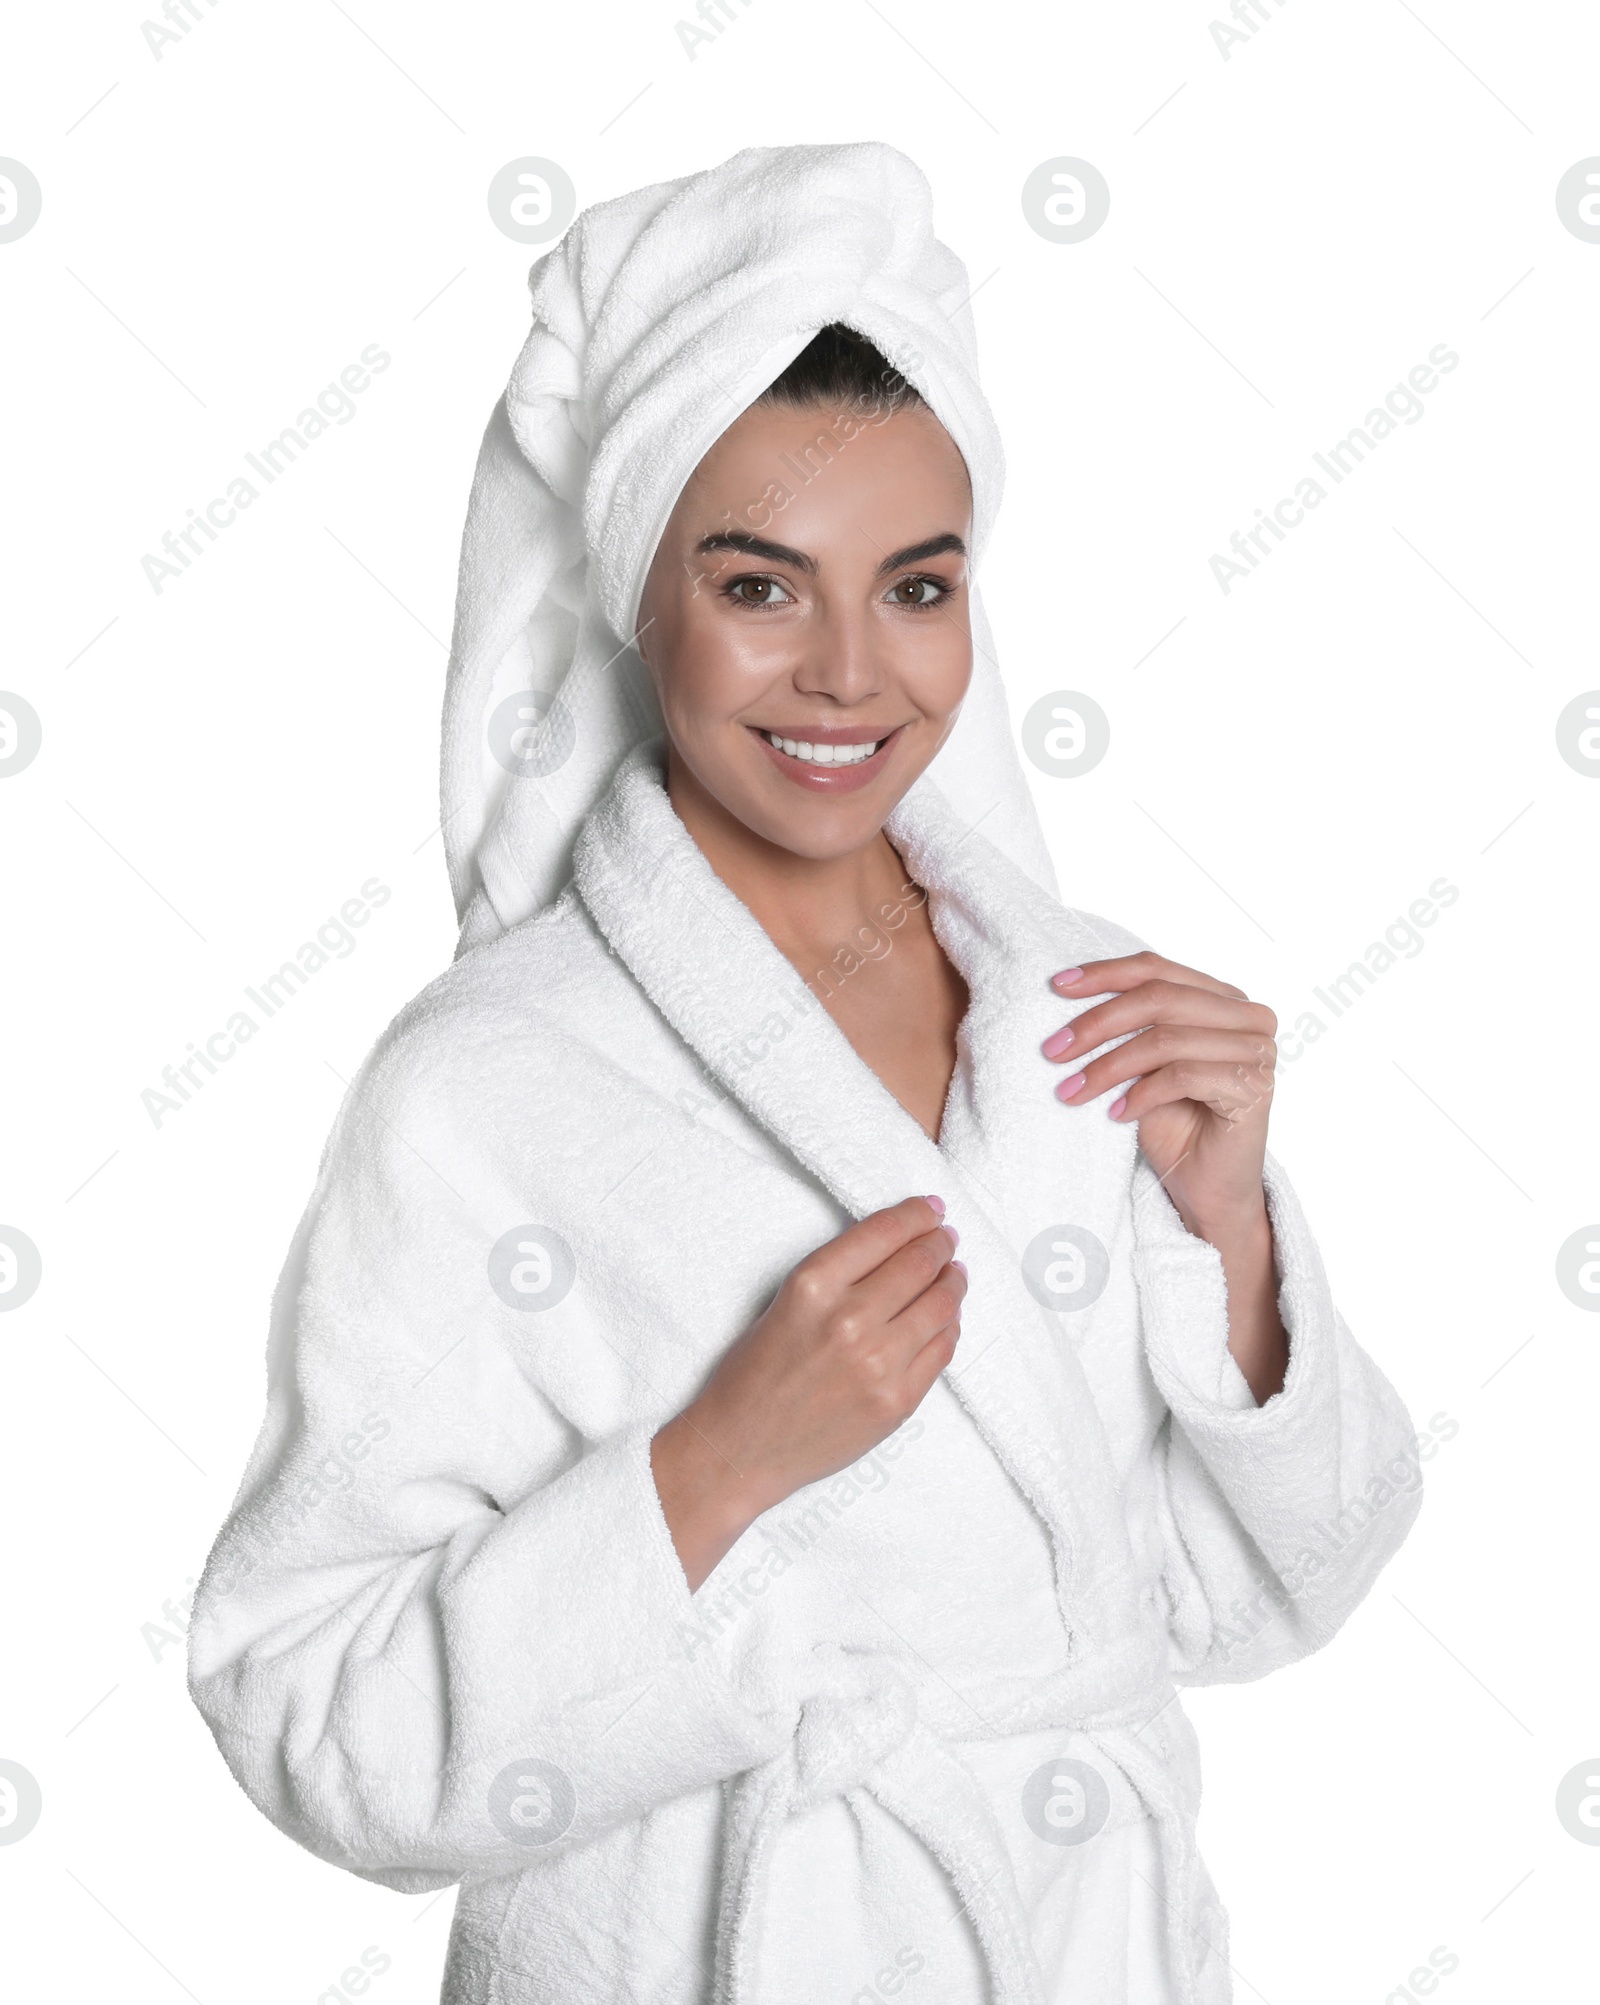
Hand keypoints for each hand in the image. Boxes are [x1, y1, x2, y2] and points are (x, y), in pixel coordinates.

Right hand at [651, 1196, 964, 1591]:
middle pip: (920, 1264)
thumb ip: (839, 1274)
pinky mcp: (897, 1401)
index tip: (932, 1208)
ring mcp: (878, 1364)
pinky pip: (942, 1349)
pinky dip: (950, 1325)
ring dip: (953, 1281)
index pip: (884, 1232)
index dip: (917, 1214)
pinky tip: (946, 1317)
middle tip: (947, 1238)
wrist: (740, 1450)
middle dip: (940, 1243)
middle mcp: (848, 1320)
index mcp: (812, 1286)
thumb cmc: (752, 1376)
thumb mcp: (783, 1302)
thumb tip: (899, 1247)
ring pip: (941, 1304)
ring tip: (954, 1273)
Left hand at [1042, 952, 1276, 1239]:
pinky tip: (1116, 1115)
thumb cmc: (1172, 1123)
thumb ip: (1126, 1023)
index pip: (1157, 968)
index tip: (1056, 986)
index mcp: (1223, 997)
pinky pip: (1183, 1076)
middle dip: (1097, 1024)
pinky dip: (1141, 1095)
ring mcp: (1258, 1051)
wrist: (1205, 1188)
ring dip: (1108, 1067)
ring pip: (1166, 1040)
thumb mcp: (1141, 1063)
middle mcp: (1249, 1016)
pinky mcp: (1255, 1088)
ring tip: (1071, 1091)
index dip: (1104, 973)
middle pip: (1159, 998)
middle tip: (1054, 1050)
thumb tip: (1066, 989)